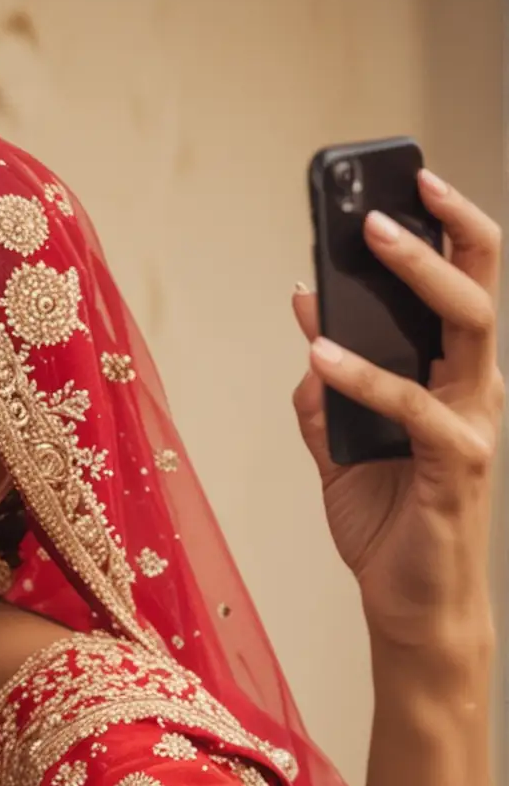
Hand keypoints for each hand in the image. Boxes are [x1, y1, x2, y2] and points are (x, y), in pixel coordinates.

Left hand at [292, 169, 503, 655]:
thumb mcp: (336, 443)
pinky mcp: (457, 464)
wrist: (405, 603)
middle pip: (479, 290)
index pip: (461, 289)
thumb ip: (324, 384)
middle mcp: (475, 390)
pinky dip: (365, 375)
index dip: (444, 232)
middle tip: (395, 190)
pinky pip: (413, 405)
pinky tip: (322, 353)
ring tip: (367, 237)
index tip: (406, 182)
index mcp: (453, 378)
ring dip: (416, 276)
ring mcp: (473, 423)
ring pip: (465, 328)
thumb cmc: (383, 521)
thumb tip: (306, 311)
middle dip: (442, 233)